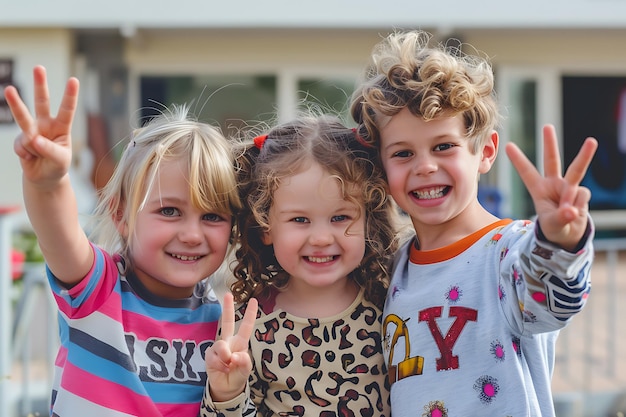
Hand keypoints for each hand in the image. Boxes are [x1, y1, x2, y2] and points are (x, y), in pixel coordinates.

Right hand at [4, 65, 78, 186]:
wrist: (44, 178)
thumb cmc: (57, 166)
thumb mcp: (60, 160)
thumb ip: (49, 149)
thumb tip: (33, 139)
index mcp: (62, 127)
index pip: (67, 109)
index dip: (70, 95)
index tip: (74, 80)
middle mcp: (46, 124)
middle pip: (42, 102)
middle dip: (40, 85)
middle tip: (39, 67)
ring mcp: (31, 130)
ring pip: (23, 116)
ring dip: (16, 103)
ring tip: (9, 90)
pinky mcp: (20, 140)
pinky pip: (21, 145)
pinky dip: (26, 154)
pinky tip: (30, 158)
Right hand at [205, 292, 257, 401]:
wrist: (226, 388)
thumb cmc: (238, 375)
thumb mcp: (246, 370)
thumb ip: (244, 362)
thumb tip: (234, 355)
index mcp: (241, 343)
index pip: (246, 326)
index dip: (250, 314)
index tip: (254, 300)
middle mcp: (229, 342)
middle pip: (227, 322)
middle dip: (227, 308)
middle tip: (227, 294)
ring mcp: (218, 348)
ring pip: (220, 345)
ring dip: (226, 357)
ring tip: (229, 365)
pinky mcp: (209, 355)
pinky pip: (213, 356)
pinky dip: (219, 364)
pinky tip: (223, 369)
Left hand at [505, 124, 597, 250]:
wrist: (568, 234)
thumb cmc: (554, 227)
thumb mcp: (552, 224)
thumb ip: (560, 218)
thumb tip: (571, 211)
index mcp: (538, 189)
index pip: (527, 172)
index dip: (518, 160)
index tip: (508, 145)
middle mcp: (554, 184)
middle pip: (552, 160)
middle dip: (550, 143)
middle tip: (547, 126)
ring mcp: (569, 187)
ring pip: (576, 169)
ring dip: (584, 154)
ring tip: (591, 141)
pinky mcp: (581, 193)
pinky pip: (581, 196)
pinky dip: (578, 205)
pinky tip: (574, 213)